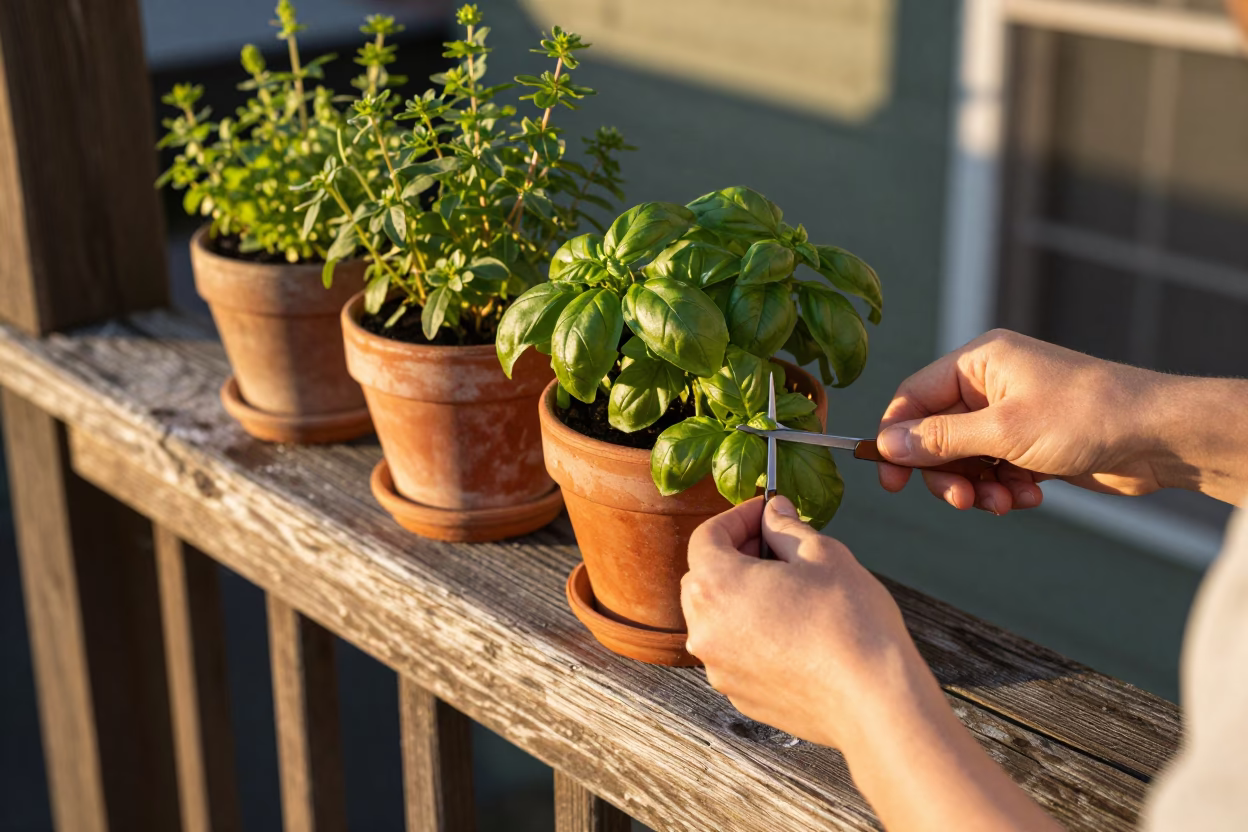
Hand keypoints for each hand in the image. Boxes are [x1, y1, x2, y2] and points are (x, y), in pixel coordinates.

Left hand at [682, 495, 938, 750]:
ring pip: (717, 618)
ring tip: (788, 590)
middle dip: (734, 555)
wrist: (872, 703)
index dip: (737, 518)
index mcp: (717, 585)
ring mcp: (719, 667)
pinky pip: (734, 652)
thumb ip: (787, 528)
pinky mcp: (739, 695)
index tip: (766, 513)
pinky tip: (793, 631)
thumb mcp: (823, 555)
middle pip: (702, 578)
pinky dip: (751, 634)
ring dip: (740, 597)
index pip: (706, 537)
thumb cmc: (850, 623)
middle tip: (775, 547)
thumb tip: (773, 512)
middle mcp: (705, 629)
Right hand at [877, 329, 1188, 512]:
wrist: (1159, 436)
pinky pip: (995, 470)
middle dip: (946, 473)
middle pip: (936, 434)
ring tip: (1003, 503)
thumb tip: (887, 444)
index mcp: (980, 363)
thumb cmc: (1087, 416)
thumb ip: (940, 440)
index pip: (914, 396)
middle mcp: (991, 385)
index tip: (889, 479)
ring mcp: (1012, 414)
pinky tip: (1030, 496)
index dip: (896, 437)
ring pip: (965, 458)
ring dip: (977, 487)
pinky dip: (1004, 488)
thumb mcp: (1003, 430)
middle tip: (961, 500)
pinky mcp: (1031, 442)